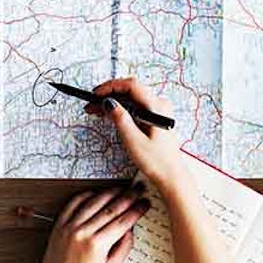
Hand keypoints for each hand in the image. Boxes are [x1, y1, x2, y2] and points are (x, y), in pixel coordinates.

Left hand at [34, 186, 150, 262]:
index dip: (137, 210)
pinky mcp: (59, 225)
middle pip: (111, 208)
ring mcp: (69, 227)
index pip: (123, 221)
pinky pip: (73, 204)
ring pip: (93, 202)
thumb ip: (123, 248)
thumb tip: (130, 230)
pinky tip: (94, 193)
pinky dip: (85, 195)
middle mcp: (82, 233)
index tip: (144, 204)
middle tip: (137, 191)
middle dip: (128, 197)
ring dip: (109, 192)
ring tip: (120, 189)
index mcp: (97, 245)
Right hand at [86, 78, 188, 194]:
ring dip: (113, 102)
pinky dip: (120, 109)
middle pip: (130, 91)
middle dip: (109, 94)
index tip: (95, 94)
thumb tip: (108, 102)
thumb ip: (121, 119)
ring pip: (131, 99)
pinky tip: (108, 114)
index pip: (131, 85)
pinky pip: (135, 107)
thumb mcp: (134, 141)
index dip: (111, 86)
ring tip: (95, 109)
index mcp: (157, 107)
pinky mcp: (154, 118)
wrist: (171, 177)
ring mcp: (157, 111)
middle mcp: (159, 105)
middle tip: (91, 103)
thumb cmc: (157, 162)